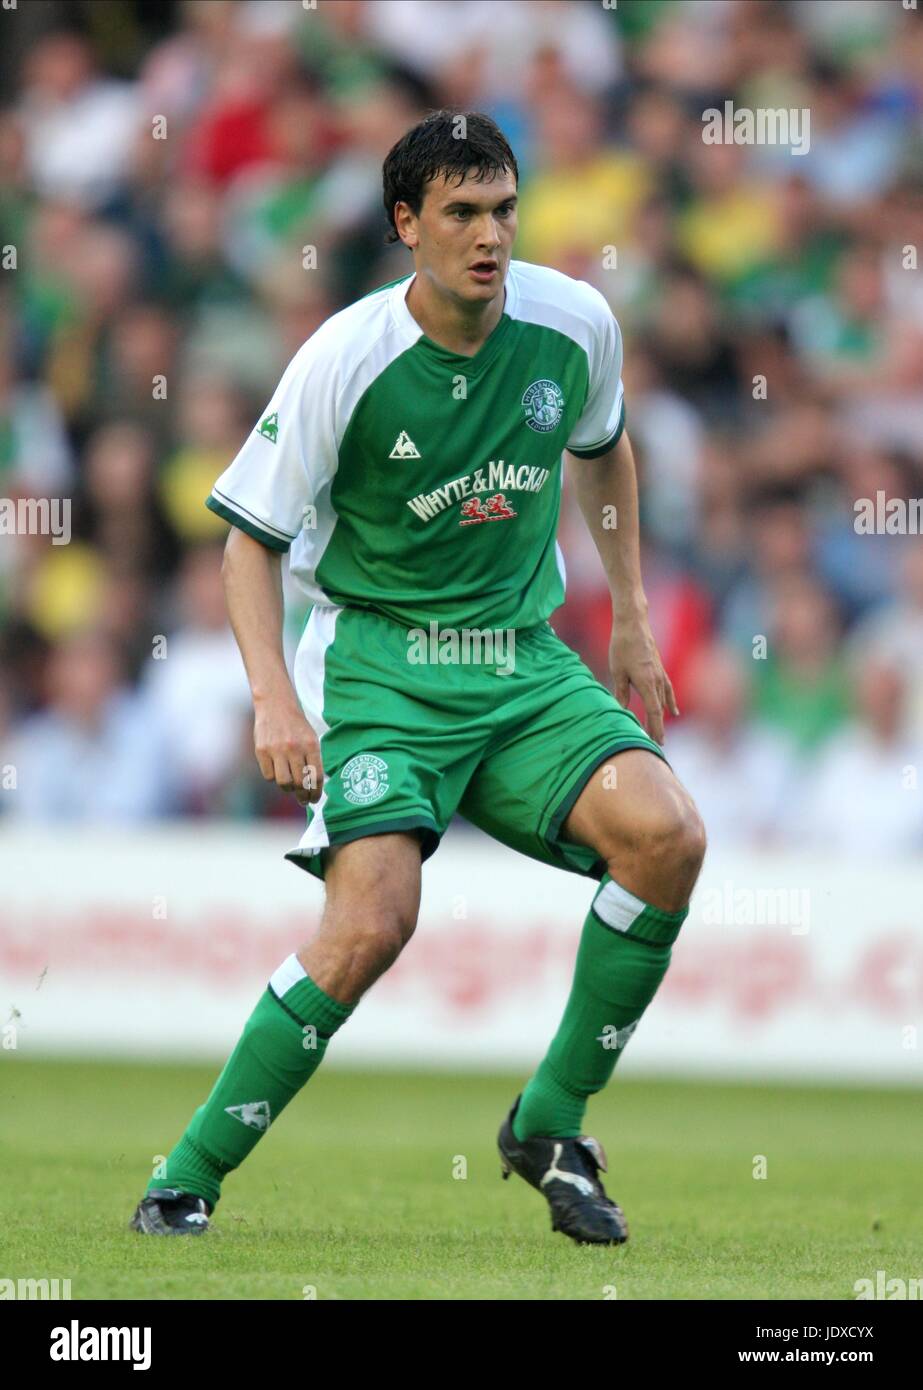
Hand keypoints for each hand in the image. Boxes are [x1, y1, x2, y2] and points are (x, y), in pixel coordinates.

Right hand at [253, 697, 323, 804]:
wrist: (276, 704)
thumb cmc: (296, 725)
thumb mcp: (311, 738)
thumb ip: (312, 759)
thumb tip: (313, 786)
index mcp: (311, 745)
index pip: (316, 776)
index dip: (316, 792)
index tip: (315, 799)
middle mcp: (295, 748)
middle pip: (300, 783)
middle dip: (303, 796)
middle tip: (303, 800)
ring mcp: (277, 750)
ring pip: (284, 782)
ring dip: (288, 789)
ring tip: (291, 787)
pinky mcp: (261, 751)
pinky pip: (268, 775)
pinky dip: (273, 777)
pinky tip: (277, 771)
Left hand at [609, 612, 678, 744]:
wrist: (634, 623)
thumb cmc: (623, 645)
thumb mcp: (617, 671)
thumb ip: (621, 693)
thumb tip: (621, 711)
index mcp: (647, 683)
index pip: (653, 712)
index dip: (654, 728)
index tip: (655, 742)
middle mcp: (657, 680)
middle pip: (660, 709)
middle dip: (658, 727)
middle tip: (658, 745)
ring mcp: (660, 673)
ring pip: (664, 700)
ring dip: (662, 717)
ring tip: (661, 733)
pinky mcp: (659, 667)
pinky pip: (667, 689)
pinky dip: (670, 701)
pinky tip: (673, 710)